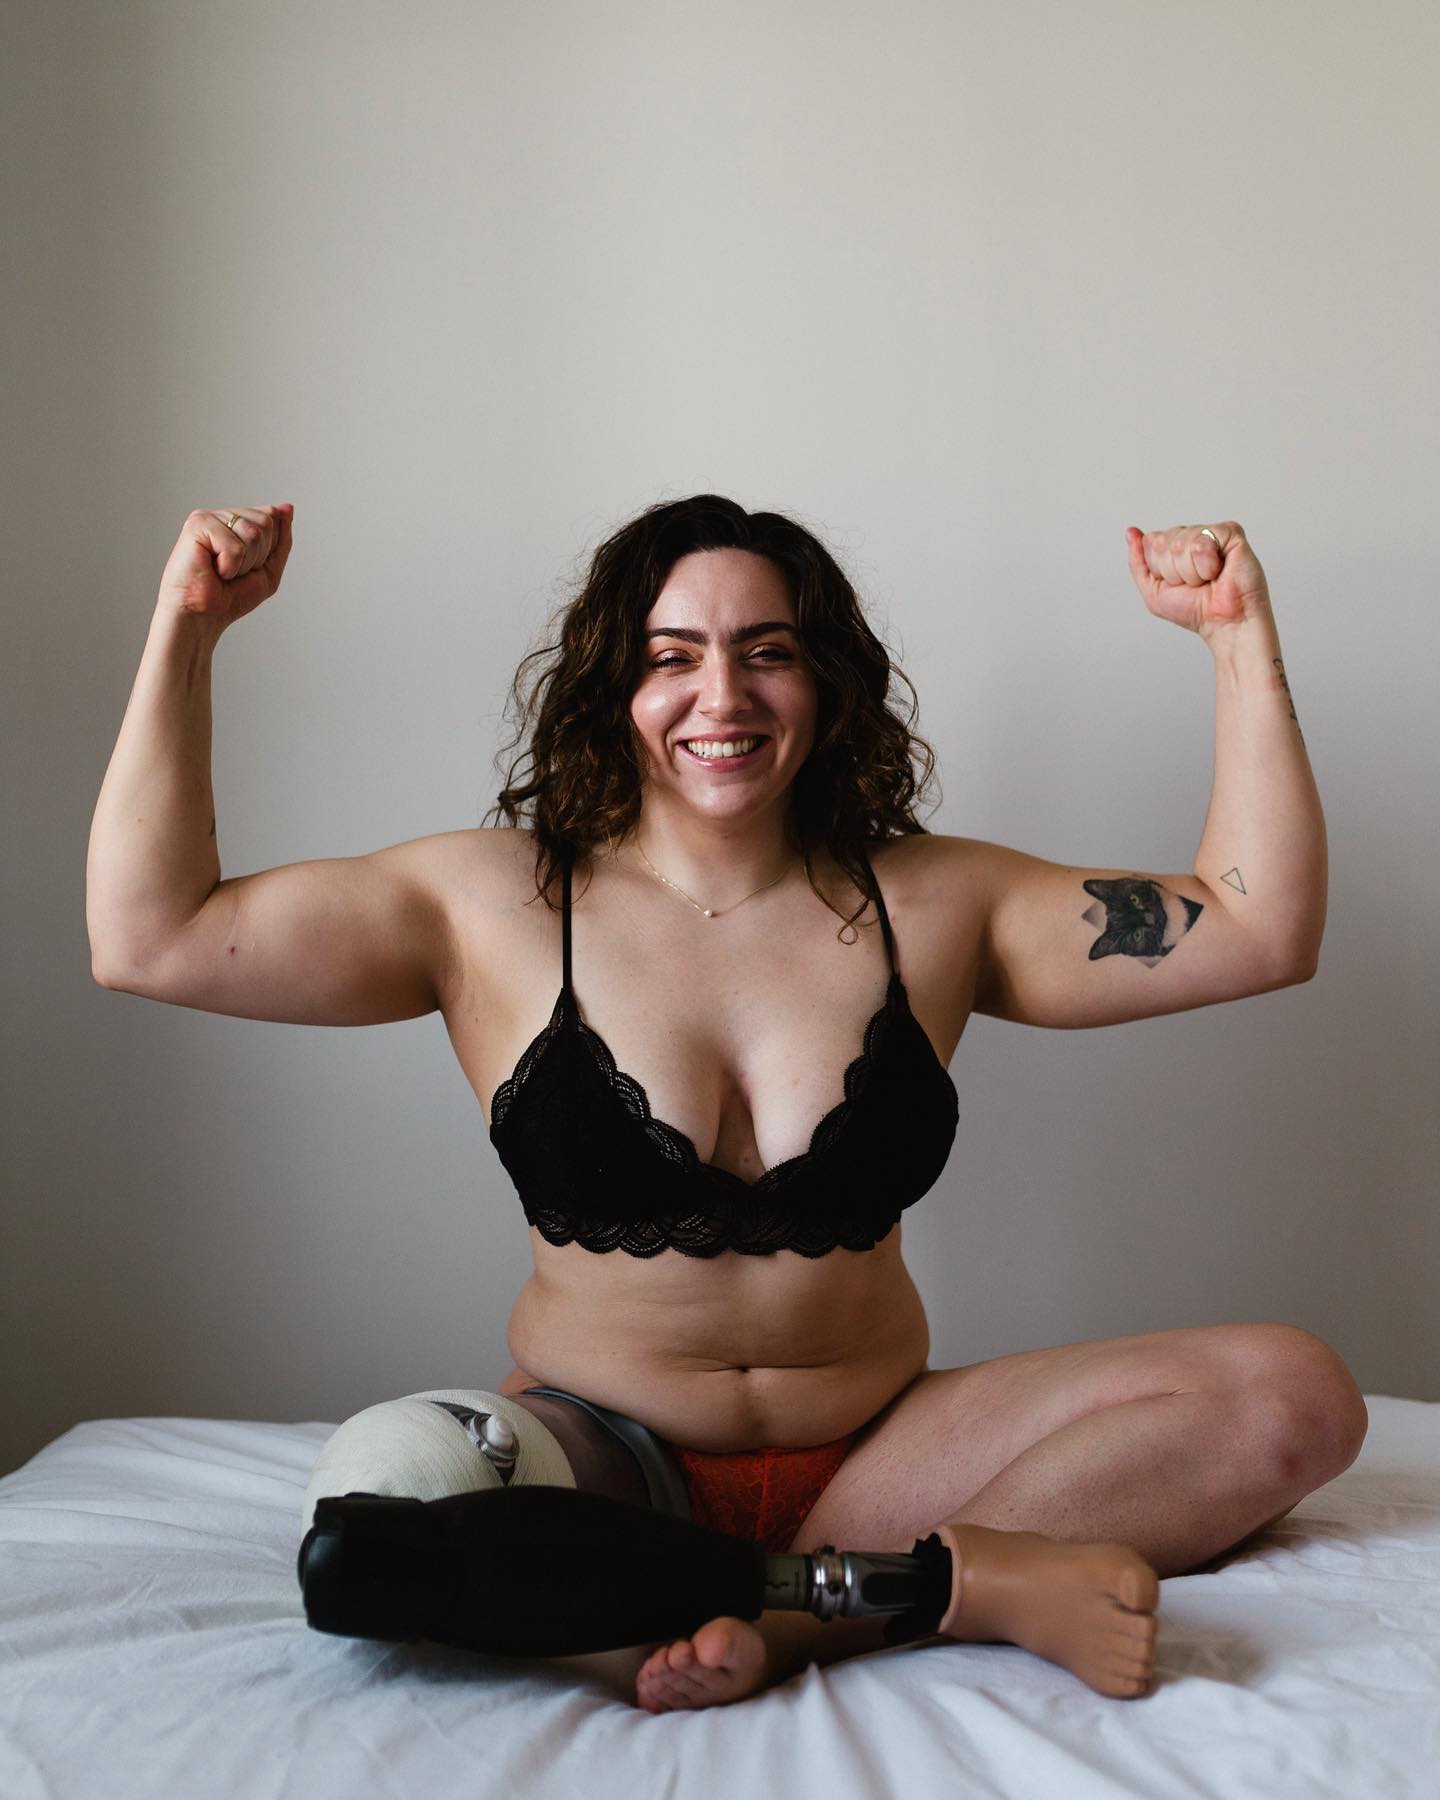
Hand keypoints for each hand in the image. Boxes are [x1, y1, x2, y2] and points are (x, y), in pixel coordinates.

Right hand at [157, 504, 293, 628]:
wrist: (202, 616)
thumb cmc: (229, 597)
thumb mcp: (268, 569)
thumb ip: (281, 539)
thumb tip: (287, 507)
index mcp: (239, 522)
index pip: (272, 517)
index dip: (267, 550)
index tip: (247, 567)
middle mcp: (223, 516)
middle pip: (266, 522)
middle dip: (258, 556)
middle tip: (233, 571)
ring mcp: (209, 518)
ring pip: (253, 533)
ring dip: (244, 563)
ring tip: (222, 571)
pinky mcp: (197, 525)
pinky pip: (234, 546)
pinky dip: (229, 567)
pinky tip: (212, 570)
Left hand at [1124, 521, 1269, 646]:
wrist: (1224, 622)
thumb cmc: (1195, 610)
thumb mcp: (1153, 591)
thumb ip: (1138, 562)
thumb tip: (1131, 532)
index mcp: (1175, 546)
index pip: (1151, 542)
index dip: (1159, 569)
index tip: (1177, 583)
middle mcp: (1192, 536)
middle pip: (1162, 541)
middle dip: (1173, 571)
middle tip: (1194, 583)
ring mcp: (1211, 533)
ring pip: (1181, 543)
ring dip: (1190, 572)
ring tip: (1207, 579)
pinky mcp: (1231, 533)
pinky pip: (1202, 542)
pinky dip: (1206, 565)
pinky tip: (1218, 571)